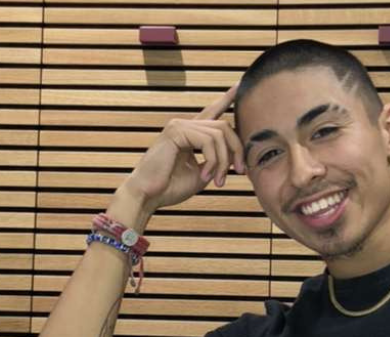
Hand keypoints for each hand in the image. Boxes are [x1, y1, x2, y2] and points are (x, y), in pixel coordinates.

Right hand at [123, 82, 245, 211]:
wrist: (148, 195)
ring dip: (224, 161)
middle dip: (237, 149)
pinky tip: (205, 175)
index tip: (239, 86)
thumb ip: (218, 160)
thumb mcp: (202, 173)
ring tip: (218, 181)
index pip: (212, 113)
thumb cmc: (170, 188)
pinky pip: (208, 141)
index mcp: (190, 134)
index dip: (226, 99)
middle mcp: (184, 125)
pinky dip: (212, 160)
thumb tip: (237, 153)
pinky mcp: (176, 131)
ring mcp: (179, 125)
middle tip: (240, 171)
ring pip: (219, 135)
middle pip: (224, 126)